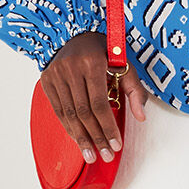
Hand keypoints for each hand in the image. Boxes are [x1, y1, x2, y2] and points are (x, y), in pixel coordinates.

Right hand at [39, 31, 149, 161]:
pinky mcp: (46, 80)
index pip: (99, 103)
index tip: (116, 144)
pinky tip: (79, 141)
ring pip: (68, 114)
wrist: (74, 33)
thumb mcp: (124, 64)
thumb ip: (135, 90)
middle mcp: (71, 69)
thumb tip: (141, 117)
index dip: (108, 127)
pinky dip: (69, 127)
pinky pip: (58, 110)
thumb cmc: (103, 50)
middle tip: (106, 155)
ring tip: (91, 156)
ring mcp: (56, 75)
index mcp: (91, 63)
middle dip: (96, 137)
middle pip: (83, 112)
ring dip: (81, 138)